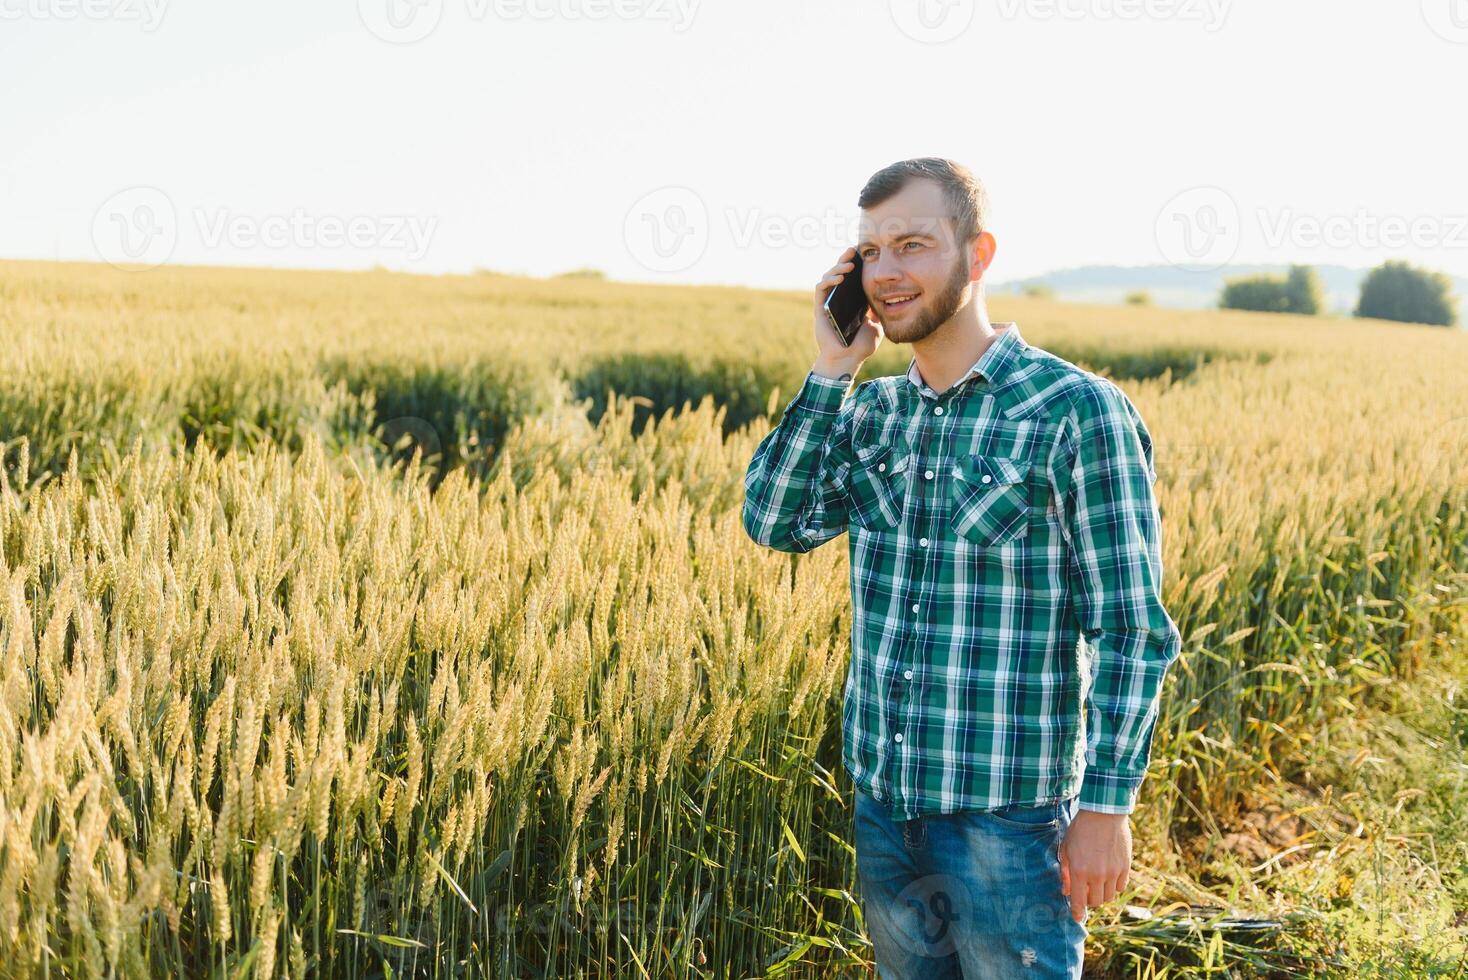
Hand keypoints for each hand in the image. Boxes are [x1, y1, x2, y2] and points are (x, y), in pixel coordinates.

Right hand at [812, 246, 881, 375]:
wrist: (848, 360)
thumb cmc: (861, 345)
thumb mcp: (877, 322)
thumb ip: (879, 308)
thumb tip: (887, 292)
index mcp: (852, 300)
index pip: (853, 277)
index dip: (857, 263)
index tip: (866, 252)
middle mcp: (839, 298)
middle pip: (840, 273)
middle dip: (846, 259)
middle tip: (854, 250)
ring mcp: (828, 302)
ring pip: (828, 277)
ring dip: (838, 268)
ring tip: (850, 265)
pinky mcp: (820, 308)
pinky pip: (821, 289)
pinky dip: (829, 280)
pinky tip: (840, 278)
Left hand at [1058, 809, 1130, 922]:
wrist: (1103, 814)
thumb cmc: (1081, 830)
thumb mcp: (1066, 849)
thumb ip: (1066, 872)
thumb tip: (1066, 891)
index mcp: (1080, 871)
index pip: (1079, 901)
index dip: (1077, 912)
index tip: (1077, 918)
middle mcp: (1098, 875)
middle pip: (1096, 901)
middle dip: (1089, 900)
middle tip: (1085, 891)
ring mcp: (1113, 872)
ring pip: (1109, 897)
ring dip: (1102, 894)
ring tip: (1097, 882)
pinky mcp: (1125, 867)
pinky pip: (1120, 887)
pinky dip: (1114, 886)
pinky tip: (1108, 876)